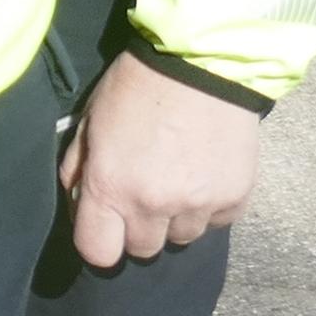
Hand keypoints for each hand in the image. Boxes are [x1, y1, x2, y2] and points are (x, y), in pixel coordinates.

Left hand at [62, 54, 262, 267]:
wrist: (203, 62)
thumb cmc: (137, 87)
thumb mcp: (90, 123)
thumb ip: (79, 170)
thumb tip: (80, 207)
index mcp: (110, 187)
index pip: (98, 253)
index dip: (99, 240)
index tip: (105, 225)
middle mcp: (154, 204)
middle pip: (143, 249)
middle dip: (138, 226)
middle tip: (143, 191)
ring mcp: (199, 204)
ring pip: (182, 238)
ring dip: (176, 217)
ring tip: (177, 178)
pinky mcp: (236, 197)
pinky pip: (218, 221)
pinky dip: (210, 206)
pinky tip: (204, 173)